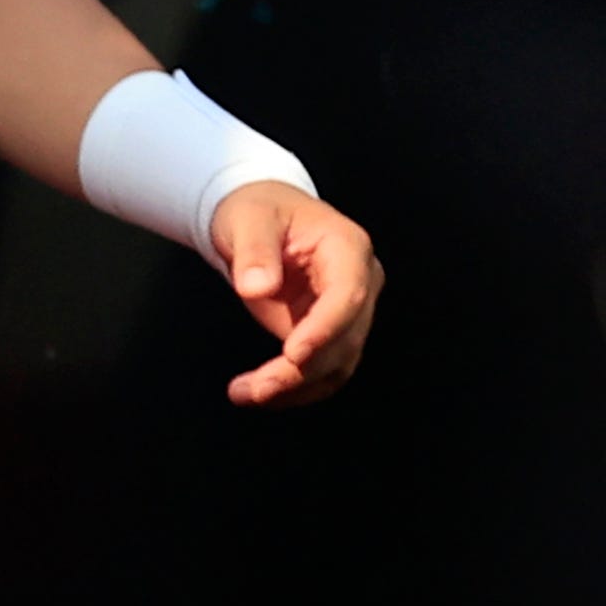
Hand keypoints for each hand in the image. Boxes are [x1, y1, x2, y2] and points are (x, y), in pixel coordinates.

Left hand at [209, 184, 377, 409]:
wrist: (261, 216)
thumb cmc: (259, 211)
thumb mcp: (248, 219)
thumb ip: (254, 252)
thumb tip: (256, 287)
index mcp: (348, 248)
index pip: (347, 296)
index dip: (325, 329)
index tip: (293, 355)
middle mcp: (358, 282)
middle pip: (345, 337)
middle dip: (302, 369)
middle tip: (256, 387)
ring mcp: (347, 311)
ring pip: (336, 362)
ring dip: (296, 387)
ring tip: (246, 394)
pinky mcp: (327, 331)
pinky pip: (321, 368)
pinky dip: (293, 388)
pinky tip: (257, 393)